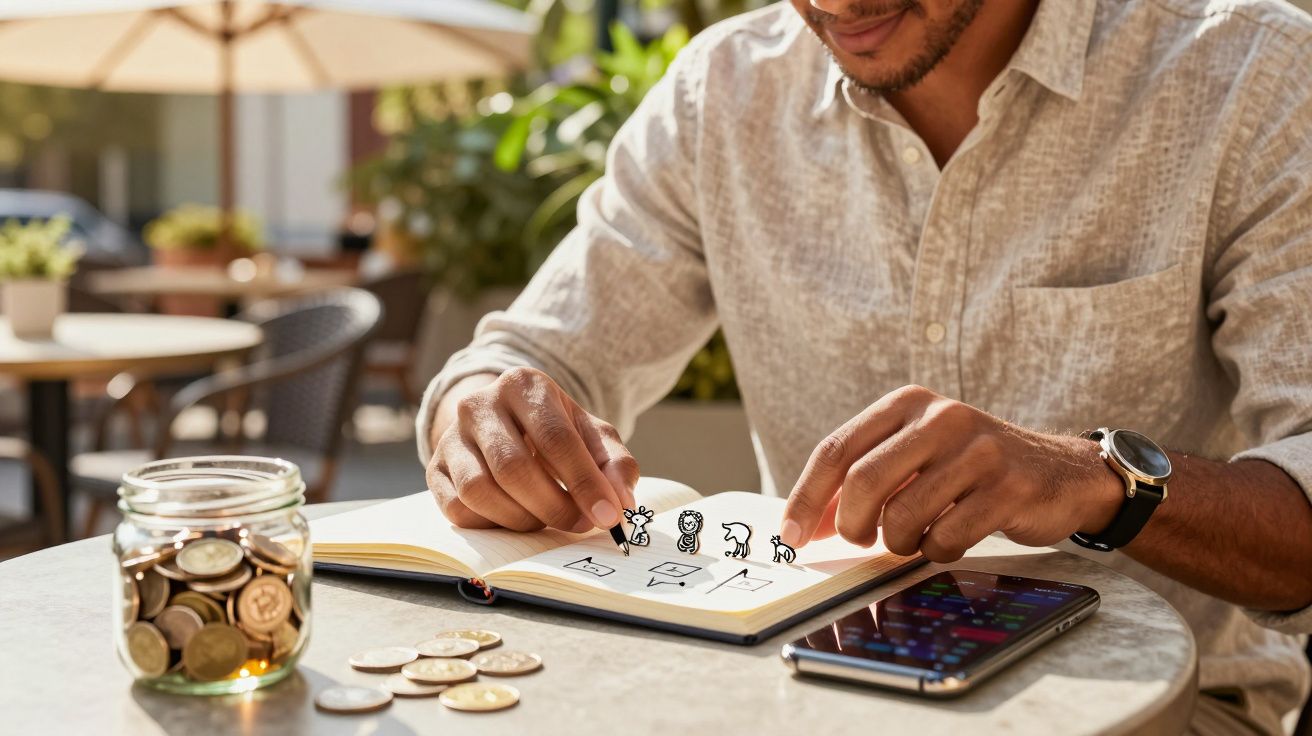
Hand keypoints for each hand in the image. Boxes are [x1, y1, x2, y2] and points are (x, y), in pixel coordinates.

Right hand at [426, 367, 638, 532]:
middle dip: (553, 506)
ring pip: (480, 491)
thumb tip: (621, 504)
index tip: (608, 516)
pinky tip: (513, 517)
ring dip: (521, 518)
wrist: (505, 424)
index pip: (556, 438)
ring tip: (545, 519)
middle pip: (514, 468)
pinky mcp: (434, 469)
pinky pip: (457, 509)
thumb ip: (614, 465)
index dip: (585, 483)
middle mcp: (480, 404)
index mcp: (524, 385)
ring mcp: (451, 436)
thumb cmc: (556, 432)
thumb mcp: (592, 436)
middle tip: (579, 524)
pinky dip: (491, 524)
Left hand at [779, 385, 1122, 561]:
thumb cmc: (971, 469)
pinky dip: (937, 550)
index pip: (836, 449)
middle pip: (863, 481)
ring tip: (915, 537)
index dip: (807, 497)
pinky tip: (951, 538)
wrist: (1062, 473)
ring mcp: (977, 451)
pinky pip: (946, 537)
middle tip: (861, 540)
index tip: (791, 537)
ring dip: (899, 542)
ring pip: (902, 515)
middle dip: (851, 525)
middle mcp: (940, 418)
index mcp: (907, 403)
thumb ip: (863, 480)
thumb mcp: (916, 456)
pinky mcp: (1008, 487)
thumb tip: (806, 526)